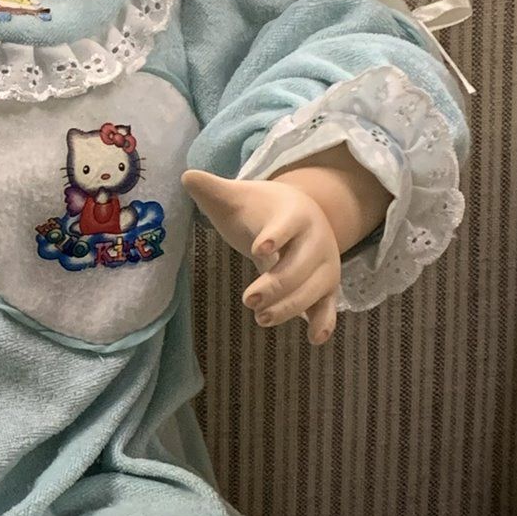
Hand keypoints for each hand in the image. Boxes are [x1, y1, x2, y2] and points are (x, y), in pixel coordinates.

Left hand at [181, 168, 340, 345]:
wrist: (301, 213)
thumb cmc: (263, 209)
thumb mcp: (238, 197)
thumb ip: (214, 189)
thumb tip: (187, 176)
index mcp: (295, 214)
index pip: (288, 224)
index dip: (275, 235)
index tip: (259, 249)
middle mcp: (316, 239)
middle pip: (301, 264)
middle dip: (277, 284)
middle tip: (249, 300)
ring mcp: (325, 265)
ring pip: (313, 289)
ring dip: (290, 306)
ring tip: (261, 317)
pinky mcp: (327, 287)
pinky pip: (329, 305)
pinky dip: (325, 321)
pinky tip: (314, 339)